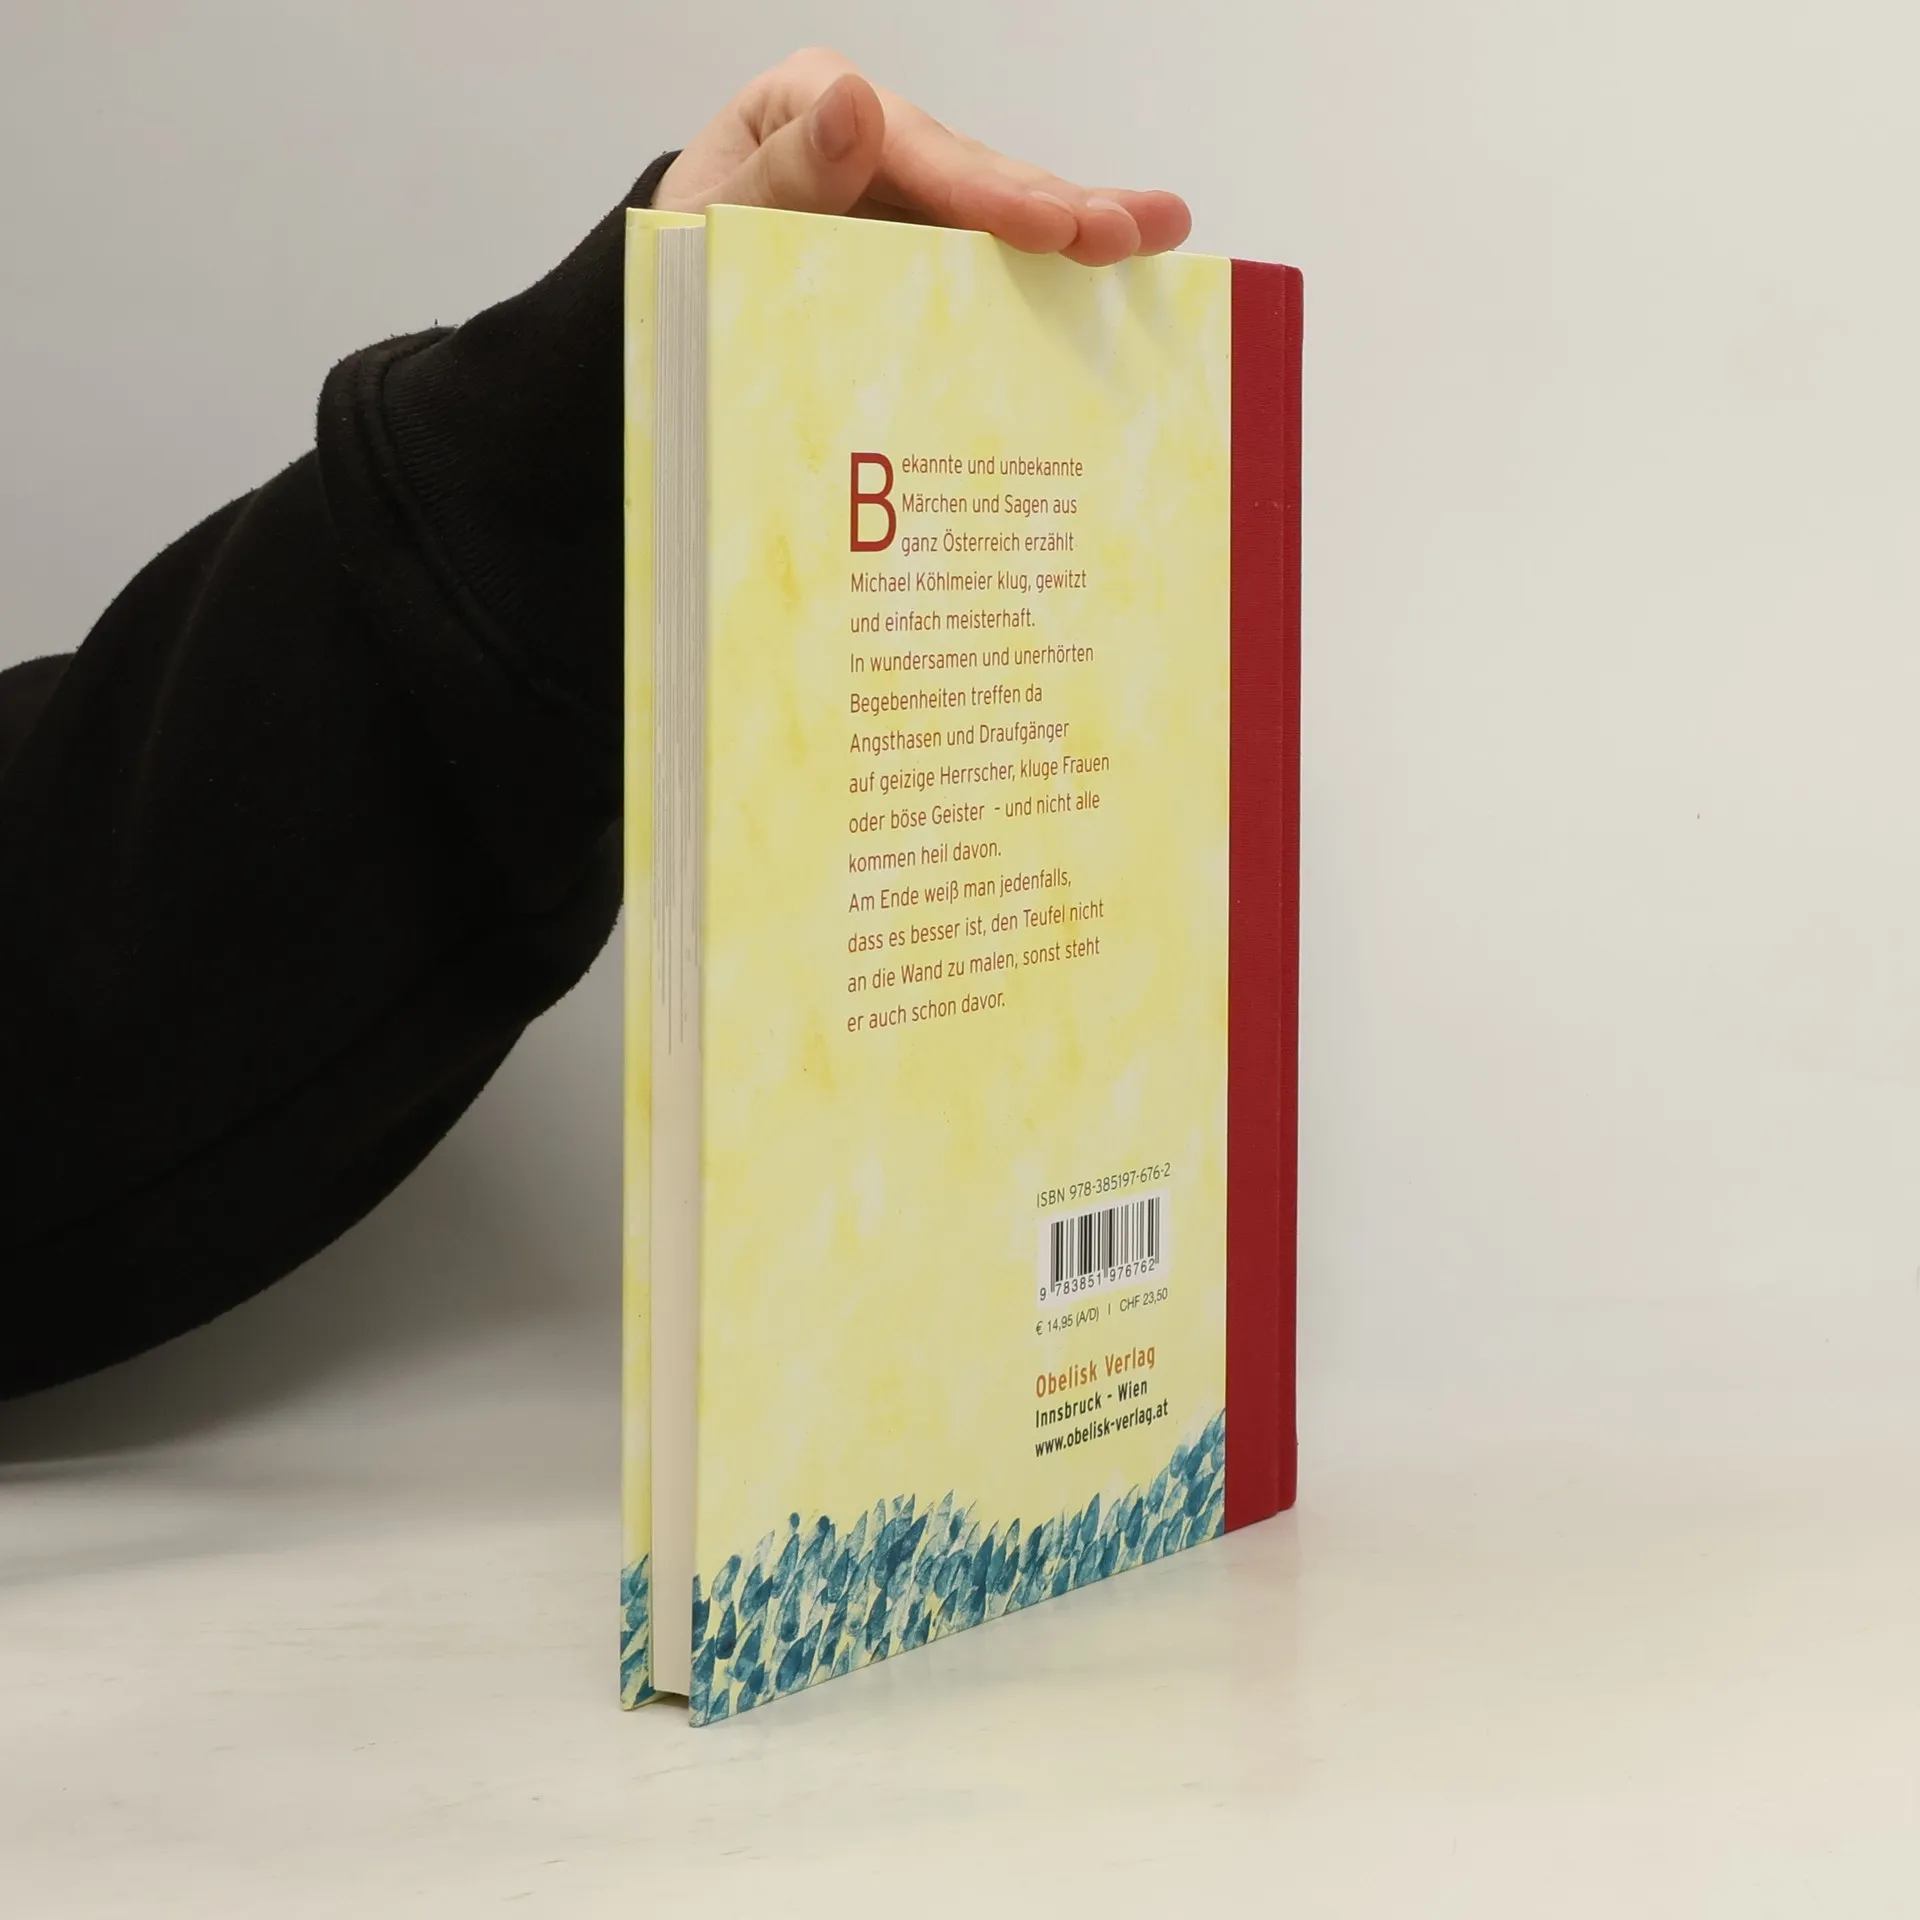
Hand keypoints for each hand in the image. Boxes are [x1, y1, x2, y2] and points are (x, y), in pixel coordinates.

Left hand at [653, 48, 1189, 267]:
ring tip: (1159, 231)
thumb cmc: (686, 252)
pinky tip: (1134, 259)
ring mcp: (909, 192)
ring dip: (1082, 224)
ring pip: (1001, 208)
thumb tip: (856, 108)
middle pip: (974, 172)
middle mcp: (875, 138)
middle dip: (1053, 205)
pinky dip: (1058, 263)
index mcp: (815, 108)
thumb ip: (783, 173)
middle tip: (1124, 235)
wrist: (672, 291)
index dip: (982, 191)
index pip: (909, 148)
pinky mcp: (926, 242)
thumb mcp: (711, 213)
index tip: (1044, 226)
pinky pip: (994, 254)